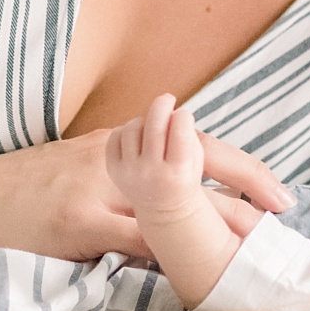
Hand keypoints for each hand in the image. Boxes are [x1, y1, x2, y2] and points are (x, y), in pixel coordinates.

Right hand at [0, 120, 293, 262]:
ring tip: (259, 255)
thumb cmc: (22, 192)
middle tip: (287, 224)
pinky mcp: (77, 222)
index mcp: (120, 142)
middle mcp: (115, 155)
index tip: (282, 198)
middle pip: (198, 168)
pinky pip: (136, 242)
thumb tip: (182, 200)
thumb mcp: (80, 167)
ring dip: (219, 232)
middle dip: (247, 198)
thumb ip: (129, 178)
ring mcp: (97, 187)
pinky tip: (198, 276)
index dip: (244, 171)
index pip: (196, 145)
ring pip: (176, 209)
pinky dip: (170, 258)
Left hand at [105, 94, 204, 216]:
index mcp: (178, 171)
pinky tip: (137, 136)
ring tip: (152, 125)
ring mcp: (129, 172)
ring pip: (133, 127)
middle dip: (162, 104)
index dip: (183, 115)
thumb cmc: (185, 177)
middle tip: (167, 99)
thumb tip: (169, 111)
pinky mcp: (113, 170)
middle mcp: (151, 173)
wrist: (164, 211)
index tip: (184, 116)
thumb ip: (188, 135)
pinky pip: (115, 136)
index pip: (180, 127)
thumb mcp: (196, 160)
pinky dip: (125, 130)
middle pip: (154, 123)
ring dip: (144, 119)